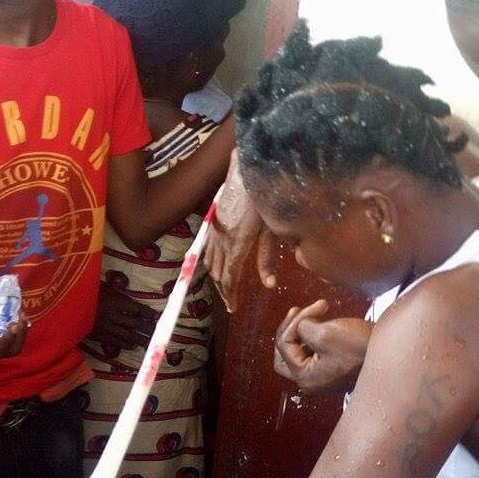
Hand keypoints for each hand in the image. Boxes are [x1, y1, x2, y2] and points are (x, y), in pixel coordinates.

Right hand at [0, 305, 28, 362]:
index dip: (8, 340)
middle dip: (18, 336)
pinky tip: (11, 313)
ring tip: (20, 313)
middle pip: (6, 351)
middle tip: (21, 316)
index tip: (14, 324)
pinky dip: (10, 327)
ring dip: (17, 331)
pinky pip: (1, 335)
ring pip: (7, 344)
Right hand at [88, 282, 156, 349]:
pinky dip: (125, 344)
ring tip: (150, 343)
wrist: (64, 306)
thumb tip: (129, 298)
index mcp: (114, 301)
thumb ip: (117, 293)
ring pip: (127, 335)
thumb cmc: (84, 292)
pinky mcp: (97, 335)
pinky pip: (115, 342)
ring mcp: (105, 327)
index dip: (148, 313)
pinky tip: (133, 346)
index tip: (157, 316)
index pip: (137, 309)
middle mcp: (112, 315)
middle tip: (159, 333)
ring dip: (140, 340)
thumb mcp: (102, 287)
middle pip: (135, 324)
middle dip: (148, 329)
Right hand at [203, 149, 278, 312]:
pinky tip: (214, 265)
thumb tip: (269, 285)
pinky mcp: (214, 221)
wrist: (247, 167)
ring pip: (209, 261)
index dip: (230, 295)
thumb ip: (268, 258)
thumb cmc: (265, 197)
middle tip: (231, 303)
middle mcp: (222, 239)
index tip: (234, 308)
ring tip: (224, 289)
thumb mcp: (271, 229)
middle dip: (223, 290)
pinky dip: (209, 261)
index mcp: (237, 243)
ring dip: (215, 277)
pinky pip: (207, 247)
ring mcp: (215, 229)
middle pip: (217, 272)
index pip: (229, 277)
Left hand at [273, 299, 371, 394]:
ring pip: (298, 353)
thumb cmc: (358, 347)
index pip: (284, 345)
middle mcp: (310, 382)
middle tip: (297, 312)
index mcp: (305, 377)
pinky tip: (323, 325)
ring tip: (313, 314)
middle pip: (284, 355)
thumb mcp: (324, 332)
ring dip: (302, 333)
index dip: (296, 321)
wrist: (388, 355)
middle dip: (289, 331)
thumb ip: (302, 327)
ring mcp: (322, 378)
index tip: (319, 306)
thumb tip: (302, 326)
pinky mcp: (333, 371)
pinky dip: (313, 338)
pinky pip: (313, 354)